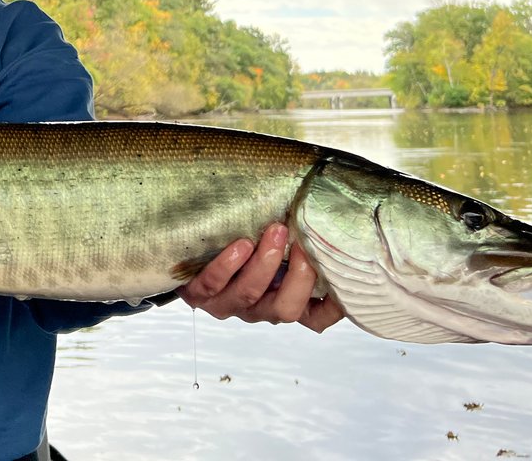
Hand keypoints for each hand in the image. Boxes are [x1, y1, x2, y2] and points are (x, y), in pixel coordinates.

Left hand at [178, 223, 344, 332]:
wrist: (188, 253)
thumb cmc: (241, 244)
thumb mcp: (275, 246)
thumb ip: (298, 240)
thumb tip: (327, 214)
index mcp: (282, 300)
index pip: (317, 316)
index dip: (334, 305)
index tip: (344, 276)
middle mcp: (259, 307)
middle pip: (286, 309)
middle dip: (300, 277)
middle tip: (304, 244)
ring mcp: (228, 303)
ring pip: (250, 294)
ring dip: (265, 264)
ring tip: (275, 231)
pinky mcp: (199, 293)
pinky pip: (213, 283)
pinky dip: (227, 265)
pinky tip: (241, 244)